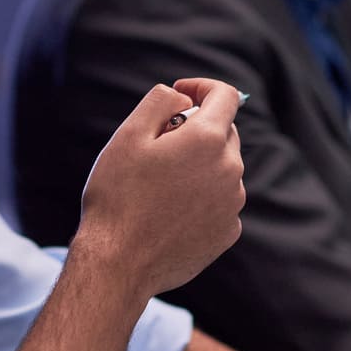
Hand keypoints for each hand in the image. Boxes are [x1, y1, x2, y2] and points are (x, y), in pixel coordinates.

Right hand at [77, 78, 244, 297]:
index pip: (226, 95)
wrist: (119, 263)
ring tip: (160, 186)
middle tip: (158, 147)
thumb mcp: (128, 136)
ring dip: (199, 166)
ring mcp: (233, 204)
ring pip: (223, 169)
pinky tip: (170, 212)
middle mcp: (230, 170)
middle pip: (224, 133)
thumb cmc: (117, 196)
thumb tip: (182, 98)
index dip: (202, 87)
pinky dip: (202, 197)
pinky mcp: (229, 232)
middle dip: (197, 129)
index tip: (181, 94)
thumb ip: (159, 102)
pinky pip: (221, 201)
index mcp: (207, 140)